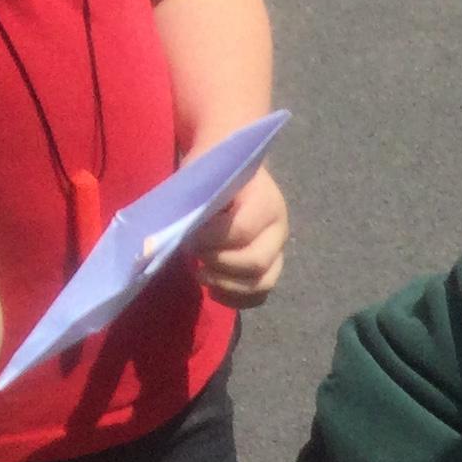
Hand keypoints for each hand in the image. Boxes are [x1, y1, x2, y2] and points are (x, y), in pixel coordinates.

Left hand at [193, 163, 288, 307]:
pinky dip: (236, 298)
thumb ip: (197, 202)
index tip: (186, 236)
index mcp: (266, 202)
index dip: (211, 240)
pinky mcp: (271, 266)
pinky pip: (260, 295)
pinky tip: (213, 289)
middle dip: (218, 264)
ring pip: (262, 283)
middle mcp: (279, 229)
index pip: (242, 231)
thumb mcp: (204, 174)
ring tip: (200, 273)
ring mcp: (278, 250)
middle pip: (256, 262)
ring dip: (227, 285)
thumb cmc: (214, 168)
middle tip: (194, 254)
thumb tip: (182, 234)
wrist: (233, 162)